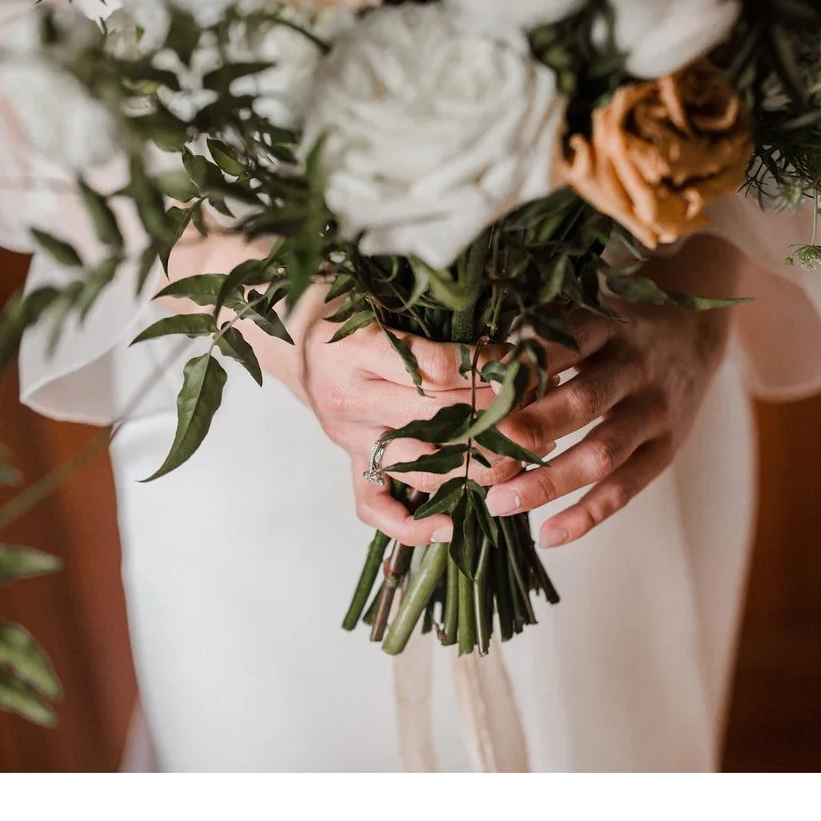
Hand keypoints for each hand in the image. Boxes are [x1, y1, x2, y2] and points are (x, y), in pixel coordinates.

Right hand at [264, 307, 498, 548]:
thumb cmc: (340, 303)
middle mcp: (352, 400)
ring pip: (417, 467)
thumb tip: (498, 342)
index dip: (484, 371)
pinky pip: (374, 505)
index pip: (435, 371)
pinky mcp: (350, 459)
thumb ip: (431, 318)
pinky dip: (410, 524)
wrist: (288, 329)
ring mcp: (350, 437)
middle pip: (436, 420)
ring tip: (513, 461)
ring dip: (473, 468)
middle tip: (532, 417)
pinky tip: (449, 526)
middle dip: (492, 419)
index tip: (519, 366)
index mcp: (358, 351)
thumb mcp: (380, 294)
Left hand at [478, 298, 731, 547]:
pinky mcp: (666, 449)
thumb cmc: (613, 327)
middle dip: (528, 430)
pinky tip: (548, 536)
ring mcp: (653, 411)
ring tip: (500, 504)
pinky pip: (626, 489)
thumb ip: (536, 332)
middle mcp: (634, 367)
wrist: (693, 333)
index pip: (558, 345)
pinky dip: (587, 516)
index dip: (515, 371)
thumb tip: (466, 361)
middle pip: (582, 401)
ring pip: (601, 453)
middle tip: (478, 455)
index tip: (471, 394)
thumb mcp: (582, 312)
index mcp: (604, 326)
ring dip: (549, 482)